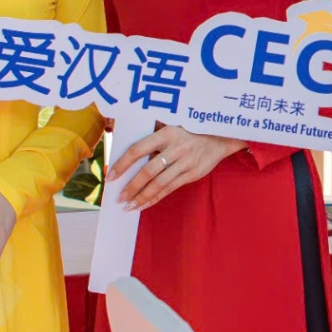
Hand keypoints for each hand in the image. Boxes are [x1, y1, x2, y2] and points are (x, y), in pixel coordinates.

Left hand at [108, 126, 245, 207]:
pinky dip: (155, 198)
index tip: (111, 176)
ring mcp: (186, 162)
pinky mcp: (193, 173)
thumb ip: (152, 137)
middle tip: (119, 198)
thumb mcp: (172, 126)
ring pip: (159, 184)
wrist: (220, 137)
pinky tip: (144, 204)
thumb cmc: (189, 131)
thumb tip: (126, 151)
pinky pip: (170, 188)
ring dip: (142, 197)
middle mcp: (176, 148)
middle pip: (148, 171)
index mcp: (167, 133)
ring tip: (128, 206)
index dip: (123, 164)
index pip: (138, 150)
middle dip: (131, 187)